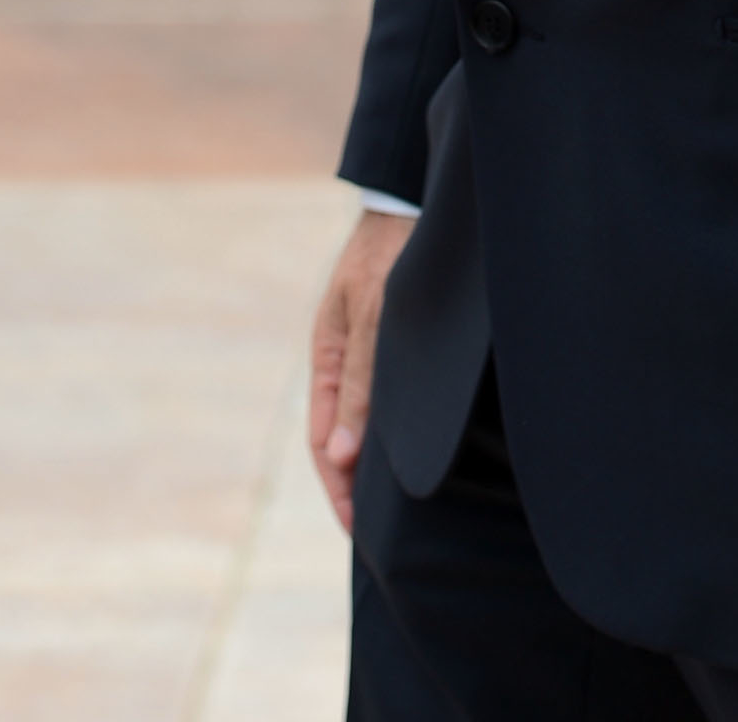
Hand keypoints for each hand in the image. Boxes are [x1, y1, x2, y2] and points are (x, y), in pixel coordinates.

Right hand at [309, 206, 414, 533]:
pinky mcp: (393, 345)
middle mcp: (345, 361)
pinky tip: (412, 452)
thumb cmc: (391, 252)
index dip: (339, 488)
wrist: (413, 201)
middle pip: (342, 440)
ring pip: (366, 423)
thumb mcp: (374, 315)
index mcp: (327, 356)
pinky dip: (392, 433)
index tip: (357, 529)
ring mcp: (368, 354)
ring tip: (394, 509)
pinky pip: (386, 400)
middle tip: (376, 536)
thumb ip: (362, 381)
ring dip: (375, 464)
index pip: (324, 440)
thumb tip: (342, 457)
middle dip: (354, 488)